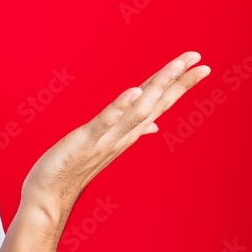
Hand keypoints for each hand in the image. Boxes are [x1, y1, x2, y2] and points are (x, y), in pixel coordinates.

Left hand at [20, 51, 210, 224]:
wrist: (51, 192)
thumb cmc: (76, 166)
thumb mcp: (108, 144)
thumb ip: (132, 130)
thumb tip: (154, 125)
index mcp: (128, 131)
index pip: (159, 103)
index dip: (179, 84)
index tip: (200, 65)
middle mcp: (124, 134)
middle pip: (156, 103)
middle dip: (178, 81)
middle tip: (199, 59)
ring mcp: (108, 138)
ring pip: (139, 110)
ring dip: (157, 87)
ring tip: (175, 66)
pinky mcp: (87, 140)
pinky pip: (106, 121)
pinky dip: (121, 106)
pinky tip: (133, 91)